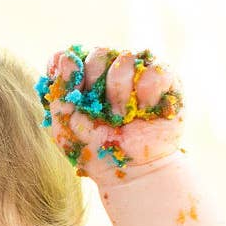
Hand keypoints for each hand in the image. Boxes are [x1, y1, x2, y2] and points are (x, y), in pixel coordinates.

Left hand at [39, 47, 183, 183]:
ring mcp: (138, 70)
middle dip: (98, 89)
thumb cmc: (94, 149)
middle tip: (104, 116)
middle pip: (100, 53)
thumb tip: (66, 55)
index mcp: (84, 74)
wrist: (131, 171)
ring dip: (121, 96)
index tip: (77, 104)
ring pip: (126, 58)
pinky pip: (155, 70)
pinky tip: (145, 112)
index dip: (74, 80)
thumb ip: (60, 89)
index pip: (74, 56)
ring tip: (124, 118)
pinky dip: (147, 96)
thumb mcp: (64, 125)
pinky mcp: (165, 77)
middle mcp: (110, 67)